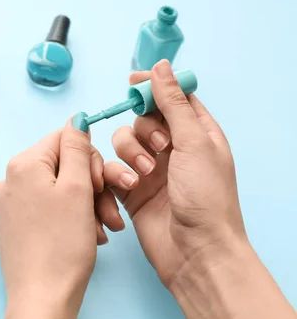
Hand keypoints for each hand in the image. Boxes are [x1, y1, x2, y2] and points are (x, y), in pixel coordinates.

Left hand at [0, 119, 132, 318]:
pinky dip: (66, 218)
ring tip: (101, 230)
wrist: (42, 298)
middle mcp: (7, 180)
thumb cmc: (63, 244)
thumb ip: (77, 148)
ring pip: (55, 190)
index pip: (64, 138)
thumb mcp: (78, 188)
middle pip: (59, 166)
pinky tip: (83, 236)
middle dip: (89, 186)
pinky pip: (43, 210)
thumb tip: (76, 119)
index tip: (102, 185)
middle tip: (108, 213)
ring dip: (83, 205)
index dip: (90, 158)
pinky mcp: (10, 227)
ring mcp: (6, 206)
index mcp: (22, 164)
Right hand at [110, 59, 244, 285]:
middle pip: (143, 119)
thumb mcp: (194, 143)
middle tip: (159, 147)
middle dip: (143, 129)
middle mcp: (173, 149)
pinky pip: (112, 168)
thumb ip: (173, 104)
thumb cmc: (206, 197)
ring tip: (144, 175)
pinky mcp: (131, 190)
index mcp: (197, 133)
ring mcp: (151, 169)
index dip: (153, 87)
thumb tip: (162, 67)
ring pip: (123, 142)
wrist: (195, 252)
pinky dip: (115, 173)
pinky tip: (127, 187)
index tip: (132, 82)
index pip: (172, 98)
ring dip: (129, 153)